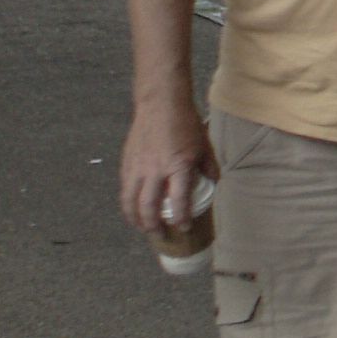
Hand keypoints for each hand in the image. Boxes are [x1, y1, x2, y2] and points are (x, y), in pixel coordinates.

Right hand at [119, 103, 214, 239]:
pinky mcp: (127, 162)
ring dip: (135, 218)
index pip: (178, 201)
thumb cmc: (185, 123)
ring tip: (142, 227)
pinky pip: (124, 187)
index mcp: (177, 167)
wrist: (160, 103)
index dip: (181, 218)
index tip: (185, 227)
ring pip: (130, 200)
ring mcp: (138, 166)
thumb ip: (208, 167)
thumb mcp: (203, 145)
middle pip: (148, 206)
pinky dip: (127, 202)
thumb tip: (212, 183)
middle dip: (153, 225)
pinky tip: (132, 207)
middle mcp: (155, 170)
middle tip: (161, 234)